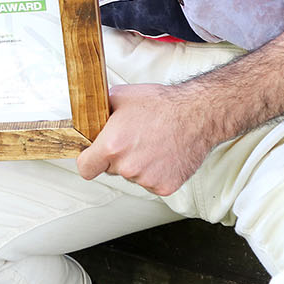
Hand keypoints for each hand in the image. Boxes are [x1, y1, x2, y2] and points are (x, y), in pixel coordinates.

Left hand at [76, 82, 214, 195]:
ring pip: (133, 176)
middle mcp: (127, 166)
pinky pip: (152, 183)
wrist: (197, 113)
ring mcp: (146, 179)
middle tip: (135, 139)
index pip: (85, 168)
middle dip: (118, 158)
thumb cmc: (162, 103)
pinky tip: (165, 154)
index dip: (89, 161)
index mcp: (111, 146)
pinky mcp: (164, 187)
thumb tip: (90, 115)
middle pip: (111, 170)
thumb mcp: (122, 96)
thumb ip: (100, 111)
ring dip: (139, 165)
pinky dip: (157, 172)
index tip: (95, 157)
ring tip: (154, 144)